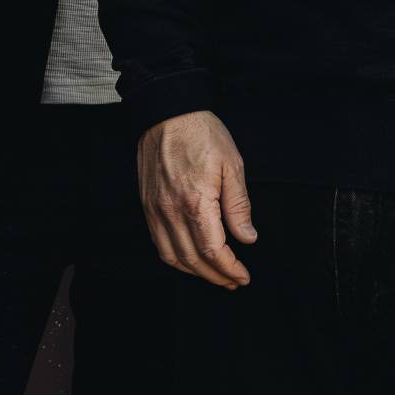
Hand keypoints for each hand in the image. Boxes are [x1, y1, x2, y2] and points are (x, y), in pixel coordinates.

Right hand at [137, 111, 255, 288]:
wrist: (167, 113)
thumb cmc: (201, 133)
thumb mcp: (232, 165)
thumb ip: (239, 205)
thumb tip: (247, 237)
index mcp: (196, 203)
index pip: (213, 251)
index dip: (229, 269)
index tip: (242, 276)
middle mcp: (171, 211)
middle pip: (193, 260)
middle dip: (215, 276)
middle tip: (233, 281)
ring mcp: (155, 210)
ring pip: (173, 257)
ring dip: (194, 272)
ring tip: (214, 275)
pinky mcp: (147, 205)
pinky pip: (159, 243)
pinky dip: (175, 258)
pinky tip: (190, 258)